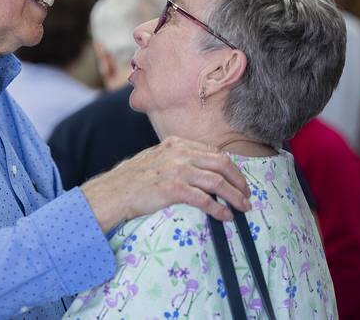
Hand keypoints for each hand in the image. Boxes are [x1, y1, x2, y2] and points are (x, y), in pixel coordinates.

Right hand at [81, 136, 251, 230]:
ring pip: (217, 181)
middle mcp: (178, 153)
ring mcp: (176, 170)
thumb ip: (176, 158)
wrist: (112, 192)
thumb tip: (200, 169)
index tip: (239, 181)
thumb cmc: (132, 179)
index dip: (231, 168)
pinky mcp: (173, 188)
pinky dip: (219, 208)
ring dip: (235, 196)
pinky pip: (204, 199)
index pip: (213, 152)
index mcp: (176, 143)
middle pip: (221, 163)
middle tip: (247, 195)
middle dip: (239, 181)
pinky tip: (225, 216)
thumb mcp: (156, 159)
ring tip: (243, 207)